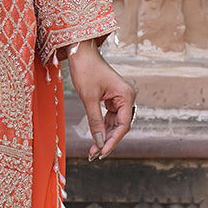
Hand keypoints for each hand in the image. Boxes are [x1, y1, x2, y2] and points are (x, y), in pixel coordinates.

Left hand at [59, 40, 134, 159]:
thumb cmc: (85, 70)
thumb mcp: (89, 98)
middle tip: (94, 154)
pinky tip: (95, 137)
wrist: (80, 52)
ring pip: (115, 123)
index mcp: (126, 95)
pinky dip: (102, 127)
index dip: (113, 140)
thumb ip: (95, 121)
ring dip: (104, 136)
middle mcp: (127, 97)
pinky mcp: (112, 98)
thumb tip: (98, 141)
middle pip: (120, 126)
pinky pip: (110, 117)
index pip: (123, 125)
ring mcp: (120, 97)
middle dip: (107, 140)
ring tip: (93, 150)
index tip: (101, 152)